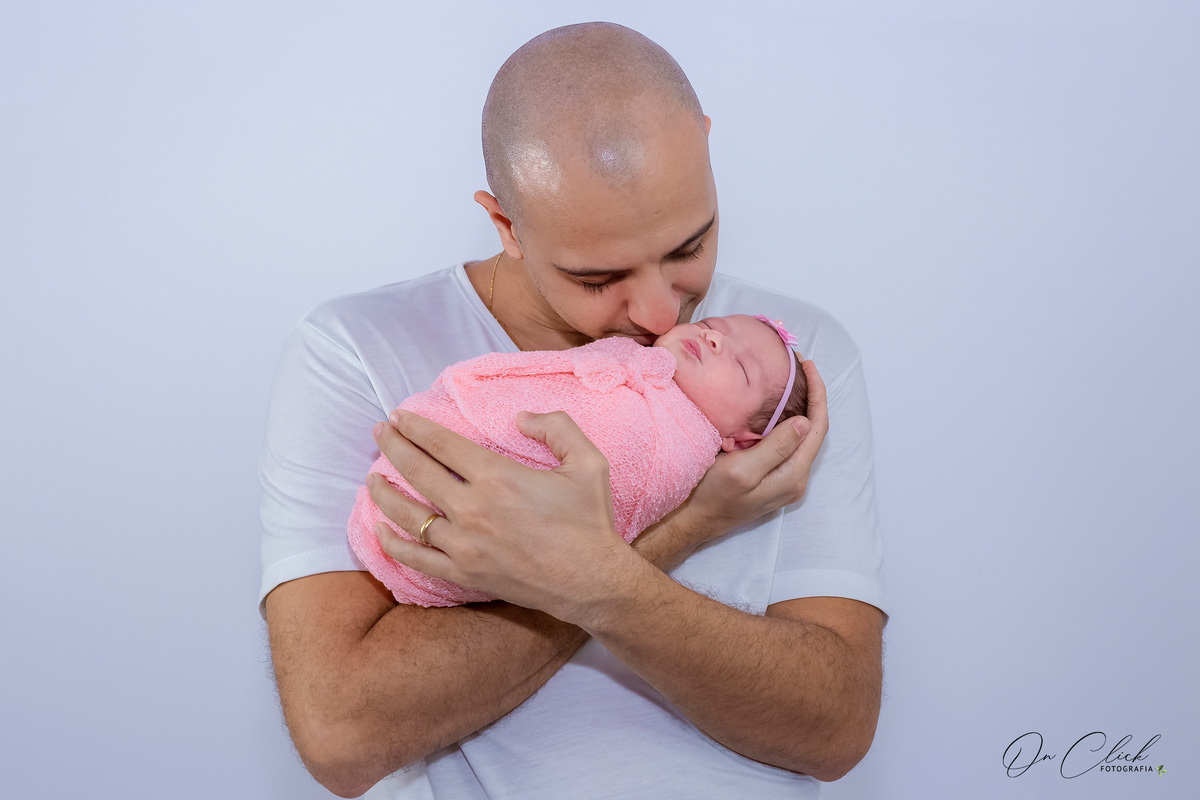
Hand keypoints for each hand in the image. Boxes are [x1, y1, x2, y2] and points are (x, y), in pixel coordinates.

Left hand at [367, 409, 636, 619]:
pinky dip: (393, 543)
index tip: (399, 415)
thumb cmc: (590, 521)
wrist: (592, 581)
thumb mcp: (588, 461)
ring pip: (408, 514)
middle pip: (417, 471)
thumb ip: (556, 427)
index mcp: (498, 477)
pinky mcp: (463, 573)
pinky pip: (416, 558)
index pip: (442, 444)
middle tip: (380, 431)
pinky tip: (380, 529)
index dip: (415, 427)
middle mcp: (473, 509)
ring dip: (384, 492)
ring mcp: (464, 545)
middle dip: (392, 446)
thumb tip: (521, 418)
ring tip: (373, 477)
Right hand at [640, 359, 827, 559]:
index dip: (817, 395)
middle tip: (799, 366)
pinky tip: (775, 407)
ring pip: (801, 436)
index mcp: (793, 476)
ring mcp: (783, 479)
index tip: (808, 365)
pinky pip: (787, 443)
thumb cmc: (711, 496)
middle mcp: (794, 479)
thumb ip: (775, 448)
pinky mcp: (770, 477)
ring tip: (791, 380)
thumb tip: (804, 422)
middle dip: (812, 397)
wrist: (692, 521)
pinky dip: (786, 420)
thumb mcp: (742, 471)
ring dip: (800, 407)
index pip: (817, 427)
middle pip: (813, 431)